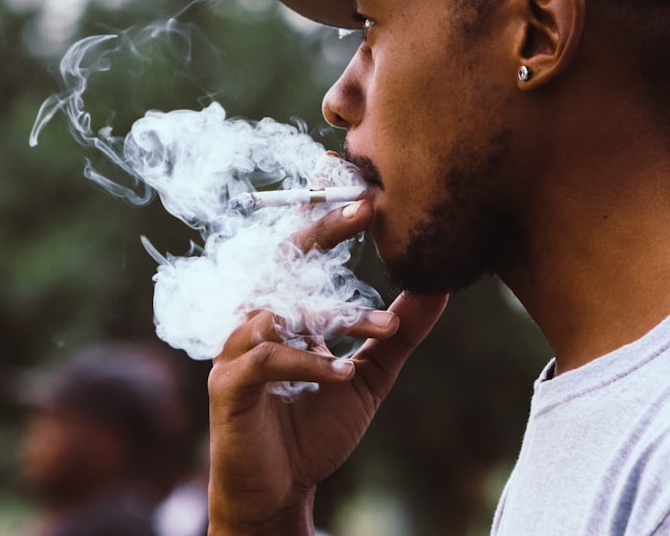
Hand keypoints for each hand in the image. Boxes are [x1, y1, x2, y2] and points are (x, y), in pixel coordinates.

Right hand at [207, 199, 448, 534]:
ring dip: (336, 315)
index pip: (299, 250)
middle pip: (283, 258)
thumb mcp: (368, 373)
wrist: (280, 489)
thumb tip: (441, 286)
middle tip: (367, 206)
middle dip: (324, 229)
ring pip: (282, 309)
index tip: (358, 180)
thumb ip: (396, 331)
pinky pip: (268, 359)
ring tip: (383, 324)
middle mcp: (253, 318)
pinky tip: (344, 372)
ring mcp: (236, 350)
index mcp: (281, 308)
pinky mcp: (228, 385)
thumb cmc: (314, 426)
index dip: (323, 211)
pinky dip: (310, 362)